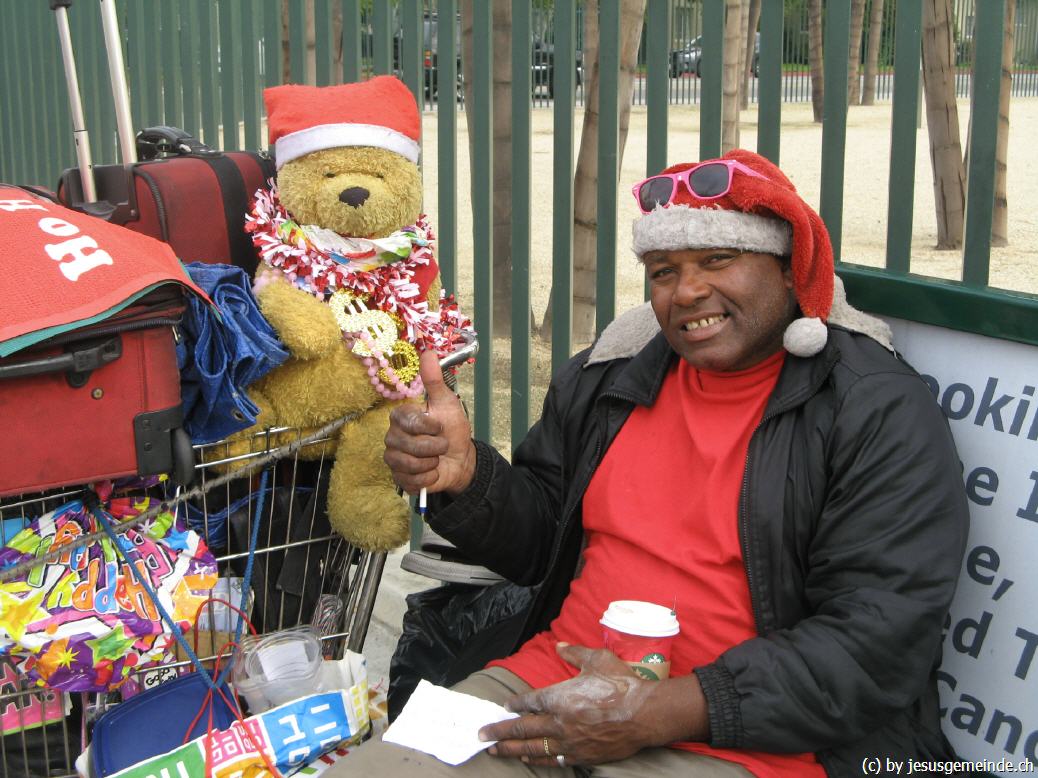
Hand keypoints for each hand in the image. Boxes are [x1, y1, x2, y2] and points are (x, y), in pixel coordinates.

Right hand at [383, 349, 475, 495]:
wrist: (460, 459)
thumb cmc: (452, 429)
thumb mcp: (447, 403)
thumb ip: (435, 381)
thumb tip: (428, 352)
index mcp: (401, 417)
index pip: (409, 422)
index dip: (429, 427)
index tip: (440, 426)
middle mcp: (392, 436)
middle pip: (410, 445)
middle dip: (434, 447)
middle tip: (441, 444)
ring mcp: (393, 458)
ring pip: (410, 464)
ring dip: (432, 462)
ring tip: (436, 457)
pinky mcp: (398, 478)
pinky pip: (412, 480)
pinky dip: (429, 477)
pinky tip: (432, 471)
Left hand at [478, 644, 709, 767]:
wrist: (644, 713)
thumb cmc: (621, 684)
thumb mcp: (596, 660)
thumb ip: (574, 653)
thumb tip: (560, 646)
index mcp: (559, 696)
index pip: (528, 701)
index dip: (514, 704)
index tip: (504, 706)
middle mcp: (559, 721)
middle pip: (522, 729)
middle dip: (499, 732)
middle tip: (481, 735)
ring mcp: (569, 741)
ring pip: (533, 747)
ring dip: (512, 749)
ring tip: (497, 751)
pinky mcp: (582, 755)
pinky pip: (554, 759)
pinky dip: (540, 759)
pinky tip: (530, 758)